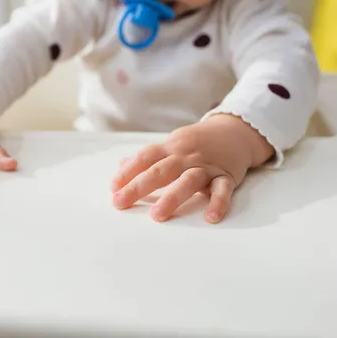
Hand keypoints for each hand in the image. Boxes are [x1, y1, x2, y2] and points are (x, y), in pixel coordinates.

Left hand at [111, 115, 273, 223]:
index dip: (127, 172)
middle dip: (138, 186)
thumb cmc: (196, 143)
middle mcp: (186, 156)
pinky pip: (223, 190)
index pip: (144, 158)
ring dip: (172, 197)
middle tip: (120, 202)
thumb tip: (120, 165)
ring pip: (188, 180)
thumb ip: (148, 157)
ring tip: (156, 215)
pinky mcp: (226, 176)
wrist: (236, 131)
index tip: (113, 188)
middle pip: (160, 170)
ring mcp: (206, 166)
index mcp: (170, 148)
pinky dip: (218, 202)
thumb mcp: (171, 145)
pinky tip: (210, 217)